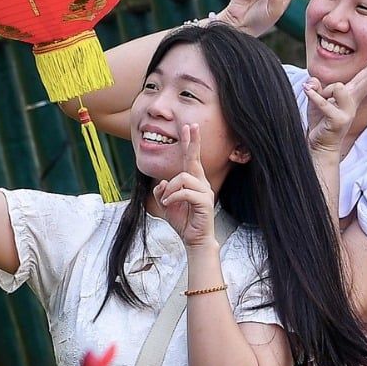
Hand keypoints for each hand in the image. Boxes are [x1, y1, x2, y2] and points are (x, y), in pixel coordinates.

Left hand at [153, 123, 217, 247]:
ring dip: (170, 189)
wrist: (194, 239)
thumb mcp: (166, 204)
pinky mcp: (205, 201)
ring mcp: (204, 192)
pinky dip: (173, 197)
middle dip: (192, 142)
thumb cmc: (183, 221)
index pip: (191, 159)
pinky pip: (185, 192)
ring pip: (183, 178)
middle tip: (191, 126)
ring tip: (166, 200)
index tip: (189, 127)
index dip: (190, 143)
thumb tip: (162, 182)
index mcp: (193, 182)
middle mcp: (201, 183)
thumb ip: (162, 192)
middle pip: (194, 159)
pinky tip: (168, 204)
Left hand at [301, 53, 366, 158]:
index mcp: (351, 95)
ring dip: (323, 91)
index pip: (365, 76)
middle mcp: (352, 102)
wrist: (319, 145)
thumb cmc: (320, 121)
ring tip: (317, 99)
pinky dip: (314, 96)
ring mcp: (347, 112)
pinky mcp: (338, 120)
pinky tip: (307, 90)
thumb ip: (316, 87)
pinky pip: (324, 102)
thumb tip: (312, 82)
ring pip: (338, 86)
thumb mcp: (317, 100)